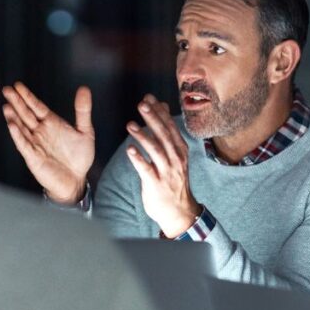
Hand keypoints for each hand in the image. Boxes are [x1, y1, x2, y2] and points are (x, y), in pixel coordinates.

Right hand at [1, 82, 93, 204]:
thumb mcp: (85, 131)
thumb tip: (84, 89)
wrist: (76, 181)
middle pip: (26, 113)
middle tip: (6, 89)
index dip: (28, 96)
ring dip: (14, 117)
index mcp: (51, 123)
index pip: (36, 106)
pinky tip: (12, 125)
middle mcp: (40, 131)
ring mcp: (35, 143)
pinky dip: (17, 134)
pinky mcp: (33, 157)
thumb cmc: (79, 158)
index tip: (18, 85)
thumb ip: (83, 110)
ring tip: (6, 105)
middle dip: (17, 102)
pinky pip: (23, 144)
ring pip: (21, 127)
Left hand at [124, 94, 200, 237]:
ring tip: (130, 125)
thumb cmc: (174, 181)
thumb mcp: (175, 156)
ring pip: (155, 150)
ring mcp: (167, 172)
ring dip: (143, 136)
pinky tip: (130, 150)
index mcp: (180, 150)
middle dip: (153, 118)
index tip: (149, 98)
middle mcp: (175, 159)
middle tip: (141, 104)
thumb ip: (167, 133)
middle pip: (163, 135)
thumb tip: (163, 107)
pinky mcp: (156, 184)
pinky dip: (139, 159)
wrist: (179, 212)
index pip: (170, 127)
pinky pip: (147, 170)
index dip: (159, 112)